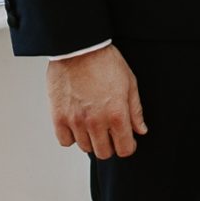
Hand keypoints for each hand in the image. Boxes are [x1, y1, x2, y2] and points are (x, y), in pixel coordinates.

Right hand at [47, 43, 146, 158]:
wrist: (78, 47)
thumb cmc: (105, 61)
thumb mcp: (129, 83)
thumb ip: (135, 110)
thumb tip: (140, 130)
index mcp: (116, 114)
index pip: (125, 149)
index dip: (128, 146)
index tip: (126, 141)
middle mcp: (96, 122)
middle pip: (104, 153)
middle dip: (110, 145)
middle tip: (109, 133)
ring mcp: (76, 121)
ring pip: (85, 147)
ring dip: (91, 139)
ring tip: (92, 124)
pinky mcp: (58, 117)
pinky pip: (65, 141)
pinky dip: (71, 136)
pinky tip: (77, 124)